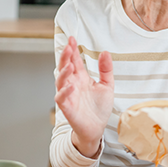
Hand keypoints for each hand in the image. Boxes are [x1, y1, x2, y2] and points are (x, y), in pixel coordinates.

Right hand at [55, 36, 113, 157]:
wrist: (97, 128)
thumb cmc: (99, 108)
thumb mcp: (107, 85)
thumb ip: (106, 69)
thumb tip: (105, 52)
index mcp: (81, 78)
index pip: (75, 61)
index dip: (73, 50)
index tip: (73, 38)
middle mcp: (73, 84)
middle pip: (65, 67)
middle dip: (65, 57)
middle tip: (68, 47)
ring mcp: (69, 96)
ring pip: (60, 81)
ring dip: (63, 72)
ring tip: (69, 65)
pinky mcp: (67, 108)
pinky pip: (61, 98)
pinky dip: (64, 92)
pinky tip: (70, 86)